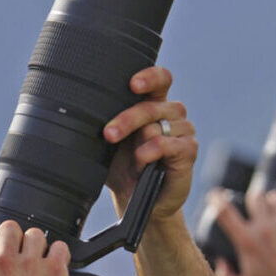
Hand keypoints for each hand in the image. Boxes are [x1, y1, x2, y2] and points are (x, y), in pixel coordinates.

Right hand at [0, 221, 74, 275]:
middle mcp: (2, 264)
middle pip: (5, 228)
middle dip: (8, 238)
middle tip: (12, 253)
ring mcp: (30, 264)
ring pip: (33, 234)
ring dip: (34, 245)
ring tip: (35, 259)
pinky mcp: (54, 269)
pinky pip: (59, 247)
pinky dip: (58, 254)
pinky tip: (54, 265)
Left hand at [103, 66, 197, 222]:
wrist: (134, 198)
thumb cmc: (121, 166)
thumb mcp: (109, 142)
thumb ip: (107, 123)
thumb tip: (86, 111)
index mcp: (153, 103)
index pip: (160, 79)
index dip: (149, 77)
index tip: (133, 84)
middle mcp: (171, 113)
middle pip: (151, 105)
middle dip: (127, 120)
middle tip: (109, 134)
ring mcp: (183, 130)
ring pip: (157, 125)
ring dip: (138, 143)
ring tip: (132, 160)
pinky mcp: (189, 150)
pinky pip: (168, 144)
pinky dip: (151, 152)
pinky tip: (143, 161)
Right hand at [213, 190, 275, 275]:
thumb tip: (221, 263)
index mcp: (247, 241)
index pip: (225, 211)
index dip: (216, 198)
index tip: (215, 195)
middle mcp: (265, 227)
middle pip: (255, 196)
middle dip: (252, 199)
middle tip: (254, 207)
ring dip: (274, 202)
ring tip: (275, 210)